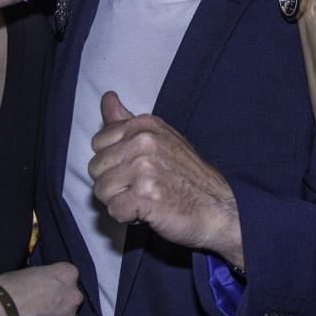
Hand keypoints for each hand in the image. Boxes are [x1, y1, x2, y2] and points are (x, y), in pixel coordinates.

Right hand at [0, 263, 82, 315]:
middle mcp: (73, 296)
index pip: (68, 274)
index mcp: (66, 274)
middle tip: (40, 304)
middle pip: (70, 296)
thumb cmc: (7, 291)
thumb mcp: (28, 272)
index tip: (45, 286)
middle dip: (59, 300)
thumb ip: (45, 278)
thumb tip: (43, 284)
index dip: (55, 281)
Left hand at [89, 92, 243, 267]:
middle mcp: (143, 141)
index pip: (98, 142)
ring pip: (101, 191)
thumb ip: (126, 121)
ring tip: (146, 198)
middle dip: (114, 184)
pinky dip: (129, 218)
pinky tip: (150, 211)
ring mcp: (144, 167)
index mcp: (145, 125)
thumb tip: (107, 98)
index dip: (113, 162)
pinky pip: (114, 211)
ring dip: (120, 202)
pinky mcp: (144, 195)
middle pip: (96, 168)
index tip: (137, 169)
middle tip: (143, 187)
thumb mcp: (160, 139)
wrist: (219, 208)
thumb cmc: (188, 178)